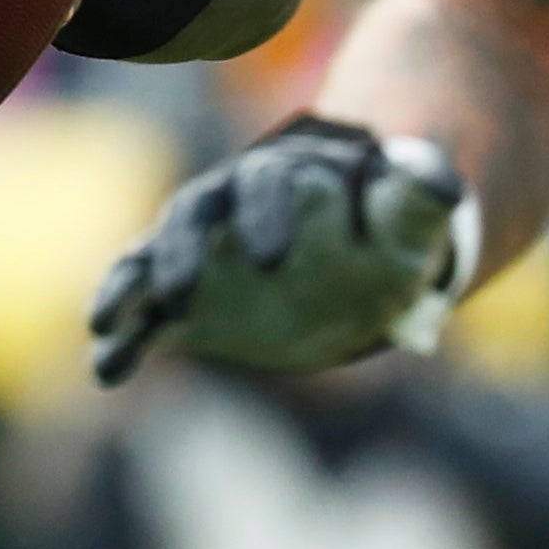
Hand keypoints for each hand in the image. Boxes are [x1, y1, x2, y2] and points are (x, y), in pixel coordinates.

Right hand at [87, 115, 467, 384]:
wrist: (360, 264)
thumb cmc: (387, 232)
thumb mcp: (412, 219)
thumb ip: (420, 194)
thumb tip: (444, 183)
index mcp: (283, 177)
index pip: (266, 185)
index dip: (265, 215)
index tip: (274, 258)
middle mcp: (228, 209)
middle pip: (191, 216)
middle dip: (181, 250)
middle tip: (181, 290)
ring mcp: (201, 258)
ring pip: (150, 260)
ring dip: (128, 288)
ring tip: (105, 322)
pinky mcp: (188, 309)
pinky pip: (145, 320)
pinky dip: (124, 341)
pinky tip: (108, 371)